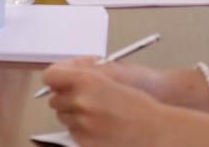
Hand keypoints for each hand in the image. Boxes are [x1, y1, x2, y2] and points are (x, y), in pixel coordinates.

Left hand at [42, 60, 168, 145]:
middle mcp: (80, 101)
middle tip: (84, 95)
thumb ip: (86, 69)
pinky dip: (82, 128)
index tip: (64, 77)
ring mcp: (81, 123)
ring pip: (63, 117)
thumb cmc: (141, 99)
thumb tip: (71, 69)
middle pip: (55, 99)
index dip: (57, 76)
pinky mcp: (85, 142)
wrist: (156, 128)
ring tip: (96, 111)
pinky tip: (100, 124)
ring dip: (74, 113)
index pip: (51, 75)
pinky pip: (73, 132)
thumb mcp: (113, 72)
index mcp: (86, 80)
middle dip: (66, 96)